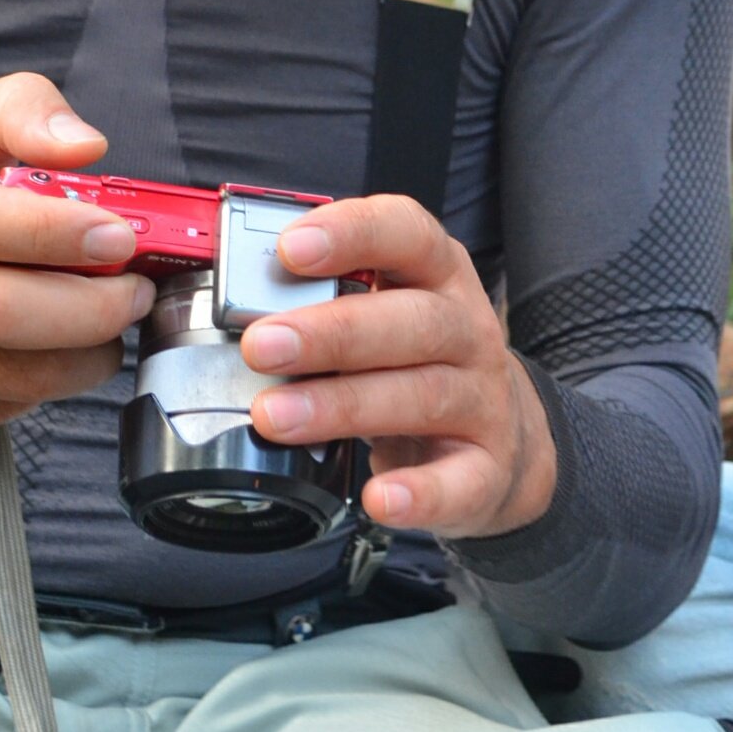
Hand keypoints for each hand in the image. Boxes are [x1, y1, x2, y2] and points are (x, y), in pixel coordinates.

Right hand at [0, 72, 152, 441]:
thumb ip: (21, 113)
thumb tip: (83, 144)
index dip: (52, 231)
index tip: (115, 236)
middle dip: (92, 309)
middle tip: (133, 291)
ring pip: (14, 376)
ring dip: (86, 355)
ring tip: (108, 324)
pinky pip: (2, 410)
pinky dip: (50, 386)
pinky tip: (58, 354)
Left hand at [240, 196, 557, 537]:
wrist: (499, 440)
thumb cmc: (414, 361)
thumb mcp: (382, 311)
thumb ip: (323, 298)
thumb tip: (233, 292)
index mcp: (436, 275)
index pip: (407, 233)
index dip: (352, 234)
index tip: (290, 250)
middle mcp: (467, 329)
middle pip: (411, 321)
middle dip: (331, 333)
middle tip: (259, 346)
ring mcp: (483, 399)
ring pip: (422, 395)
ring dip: (342, 406)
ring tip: (274, 416)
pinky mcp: (487, 468)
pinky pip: (458, 481)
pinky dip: (419, 493)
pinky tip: (376, 498)